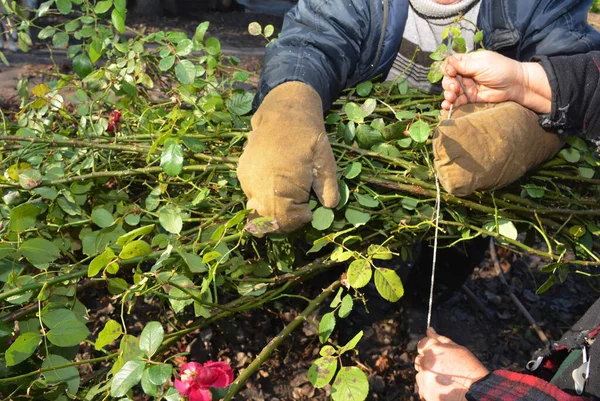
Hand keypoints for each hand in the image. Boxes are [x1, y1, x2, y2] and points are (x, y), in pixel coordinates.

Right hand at [237, 81, 338, 232]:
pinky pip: (252, 198)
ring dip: (275, 211)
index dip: (299, 219)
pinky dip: (265, 200)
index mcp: (279, 182)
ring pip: (258, 211)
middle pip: (269, 220)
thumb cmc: (307, 134)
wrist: (283, 110)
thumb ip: (327, 185)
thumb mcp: (324, 158)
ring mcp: (247, 179)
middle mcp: (258, 184)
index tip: (310, 210)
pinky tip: (278, 189)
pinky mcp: (243, 174)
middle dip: (287, 219)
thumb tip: (330, 207)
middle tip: (302, 208)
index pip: (285, 219)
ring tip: (291, 198)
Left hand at [414, 327, 488, 400]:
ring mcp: (424, 378)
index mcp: (433, 350)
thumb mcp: (457, 349)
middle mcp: (426, 363)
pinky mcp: (424, 391)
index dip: (429, 349)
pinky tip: (443, 389)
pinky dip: (429, 388)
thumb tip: (429, 330)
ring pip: (420, 374)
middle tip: (443, 370)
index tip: (436, 355)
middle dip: (428, 363)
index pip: (422, 344)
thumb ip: (440, 339)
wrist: (476, 390)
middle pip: (419, 359)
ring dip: (428, 376)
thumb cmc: (469, 368)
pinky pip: (422, 388)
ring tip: (444, 380)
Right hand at [441, 51, 524, 109]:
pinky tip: (447, 106)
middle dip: (448, 83)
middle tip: (455, 87)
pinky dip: (450, 104)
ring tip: (451, 97)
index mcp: (467, 62)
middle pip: (448, 78)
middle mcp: (465, 73)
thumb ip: (463, 65)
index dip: (447, 69)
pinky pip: (457, 101)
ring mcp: (467, 87)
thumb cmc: (501, 69)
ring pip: (450, 90)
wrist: (516, 85)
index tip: (451, 72)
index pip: (450, 63)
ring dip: (448, 94)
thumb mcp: (481, 64)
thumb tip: (447, 63)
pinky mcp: (470, 98)